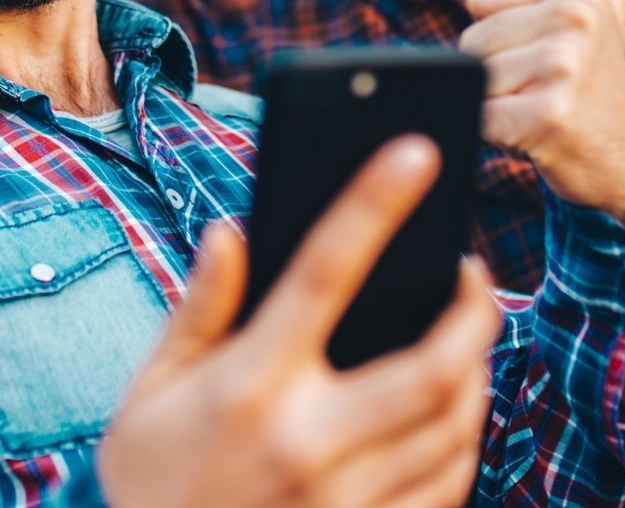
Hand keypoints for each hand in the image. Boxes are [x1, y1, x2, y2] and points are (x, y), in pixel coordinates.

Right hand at [99, 137, 503, 507]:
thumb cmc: (150, 478)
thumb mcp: (153, 390)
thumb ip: (199, 309)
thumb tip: (232, 231)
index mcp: (251, 384)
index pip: (325, 271)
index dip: (375, 202)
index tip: (418, 151)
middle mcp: (307, 440)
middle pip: (434, 365)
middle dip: (473, 312)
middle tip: (474, 279)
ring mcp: (344, 500)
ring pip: (454, 426)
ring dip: (474, 375)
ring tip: (463, 342)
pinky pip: (447, 486)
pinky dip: (460, 442)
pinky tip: (448, 416)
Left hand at [458, 0, 624, 225]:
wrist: (623, 164)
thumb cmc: (600, 83)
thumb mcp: (612, 15)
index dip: (502, 33)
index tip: (544, 50)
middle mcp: (576, 15)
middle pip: (472, 39)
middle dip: (496, 71)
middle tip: (544, 87)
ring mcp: (565, 64)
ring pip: (475, 78)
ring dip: (498, 103)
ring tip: (541, 107)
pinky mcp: (548, 113)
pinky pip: (482, 116)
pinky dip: (496, 134)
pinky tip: (535, 135)